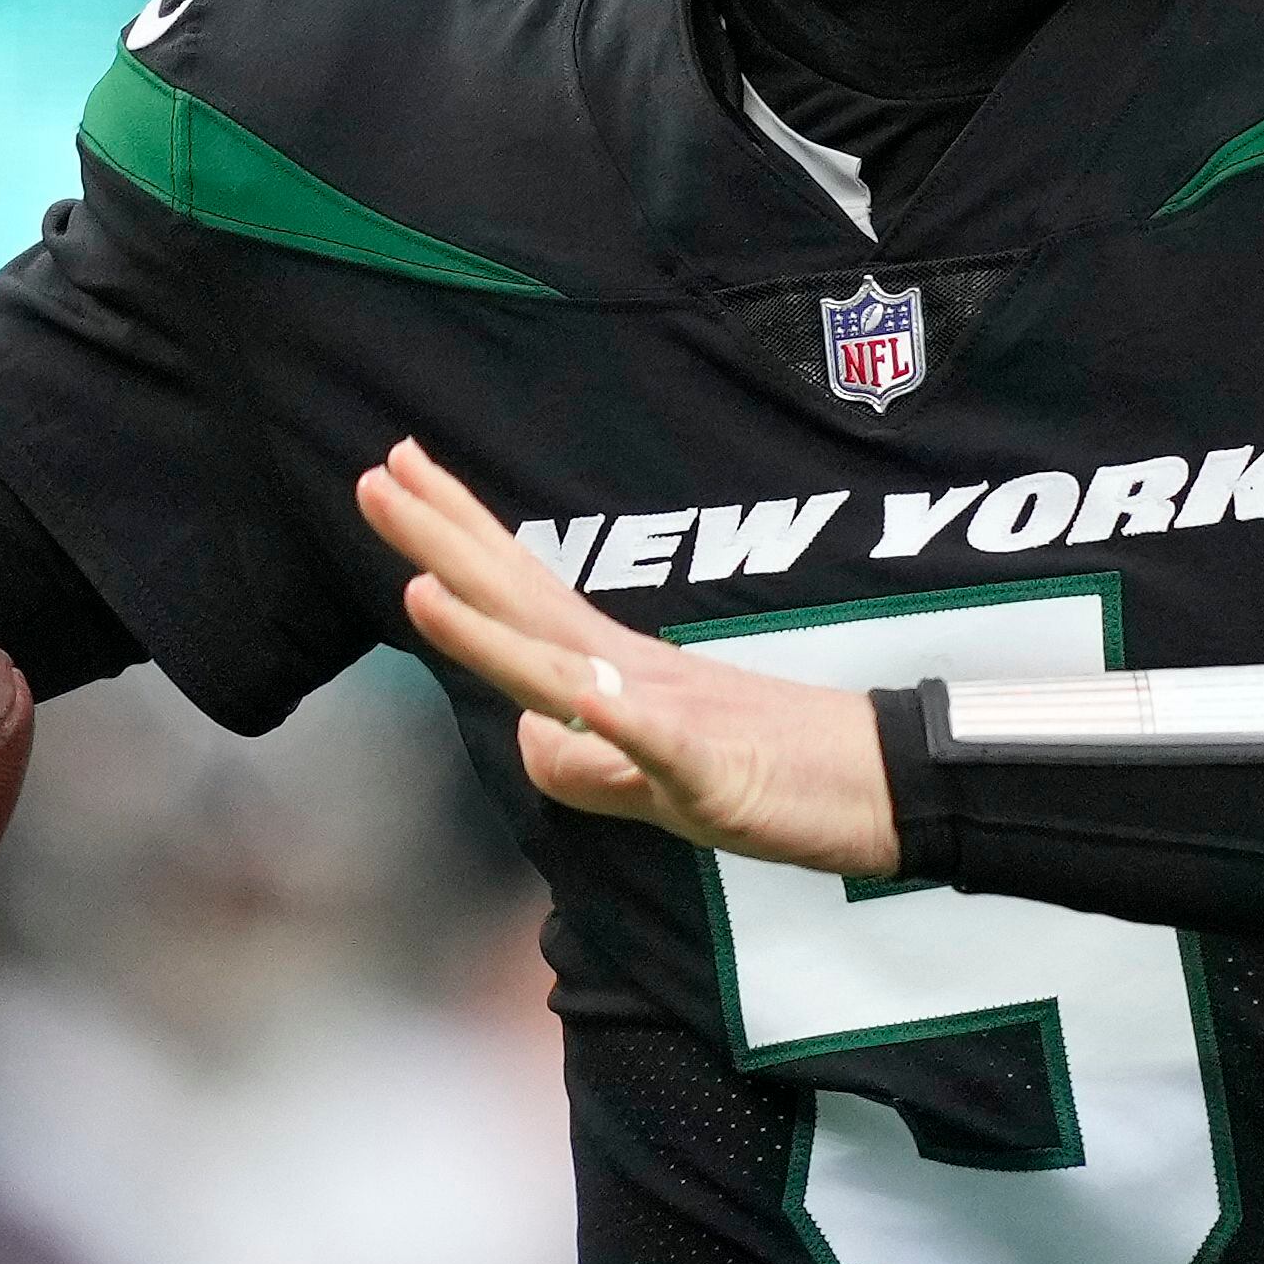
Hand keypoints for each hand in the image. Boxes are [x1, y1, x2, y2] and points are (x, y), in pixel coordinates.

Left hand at [355, 439, 897, 878]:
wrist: (885, 789)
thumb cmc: (774, 778)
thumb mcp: (657, 783)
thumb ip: (586, 764)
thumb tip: (522, 735)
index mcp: (617, 674)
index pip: (520, 594)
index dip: (454, 539)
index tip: (397, 478)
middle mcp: (633, 678)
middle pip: (526, 603)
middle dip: (444, 543)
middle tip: (377, 474)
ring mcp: (672, 719)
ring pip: (566, 671)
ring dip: (494, 630)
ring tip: (424, 587)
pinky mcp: (715, 771)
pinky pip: (659, 745)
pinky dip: (616, 723)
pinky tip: (576, 705)